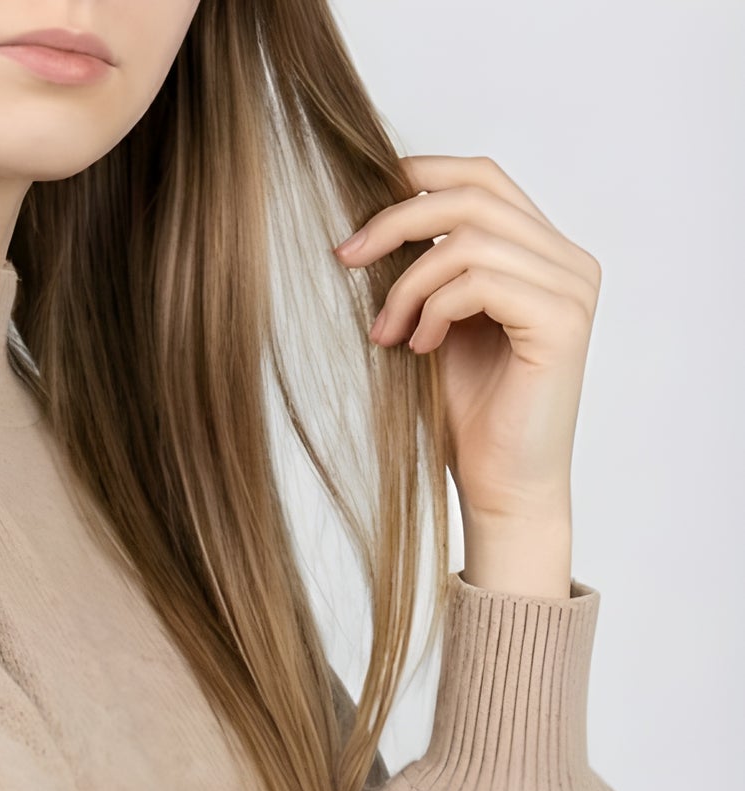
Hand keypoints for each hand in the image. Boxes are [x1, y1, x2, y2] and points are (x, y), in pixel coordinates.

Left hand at [336, 156, 598, 598]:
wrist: (500, 491)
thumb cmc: (469, 419)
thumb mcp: (436, 325)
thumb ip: (426, 270)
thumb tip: (370, 221)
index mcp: (542, 253)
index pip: (484, 178)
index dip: (422, 173)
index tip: (362, 205)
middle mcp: (567, 260)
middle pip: (475, 194)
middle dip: (397, 221)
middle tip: (345, 258)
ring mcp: (571, 287)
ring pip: (469, 239)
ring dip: (409, 284)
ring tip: (387, 334)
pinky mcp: (561, 320)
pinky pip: (480, 281)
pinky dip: (435, 309)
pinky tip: (419, 349)